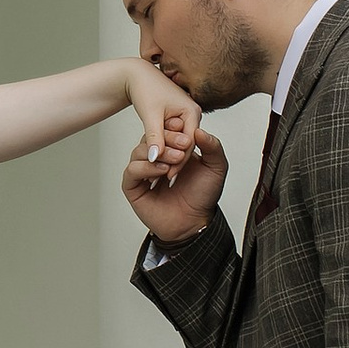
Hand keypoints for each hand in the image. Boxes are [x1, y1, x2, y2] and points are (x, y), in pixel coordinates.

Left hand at [122, 58, 197, 184]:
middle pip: (186, 144)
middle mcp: (193, 113)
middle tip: (164, 180)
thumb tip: (154, 157)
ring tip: (160, 173)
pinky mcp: (178, 116)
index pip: (189, 143)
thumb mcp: (150, 115)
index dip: (179, 161)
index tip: (168, 177)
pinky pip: (175, 136)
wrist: (136, 74)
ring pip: (180, 141)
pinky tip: (157, 158)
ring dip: (170, 155)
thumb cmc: (145, 89)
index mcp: (192, 111)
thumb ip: (154, 138)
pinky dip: (166, 146)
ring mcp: (186, 115)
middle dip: (175, 161)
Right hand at [123, 112, 226, 251]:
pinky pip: (132, 170)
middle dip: (167, 138)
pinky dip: (146, 167)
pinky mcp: (133, 187)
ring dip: (158, 152)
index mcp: (172, 149)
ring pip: (139, 151)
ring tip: (175, 161)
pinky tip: (162, 171)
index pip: (164, 129)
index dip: (171, 125)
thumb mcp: (216, 167)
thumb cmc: (203, 197)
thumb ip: (213, 147)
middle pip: (150, 137)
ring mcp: (143, 172)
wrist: (195, 222)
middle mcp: (155, 159)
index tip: (182, 125)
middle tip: (183, 145)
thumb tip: (200, 130)